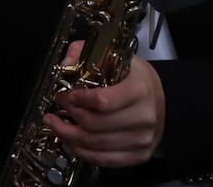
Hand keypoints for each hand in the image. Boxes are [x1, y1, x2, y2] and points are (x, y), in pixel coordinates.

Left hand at [43, 42, 164, 167]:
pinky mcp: (140, 154)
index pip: (101, 101)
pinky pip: (105, 160)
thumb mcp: (112, 55)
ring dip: (70, 138)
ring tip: (57, 128)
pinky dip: (84, 153)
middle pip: (95, 126)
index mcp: (138, 89)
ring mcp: (143, 138)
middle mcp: (144, 116)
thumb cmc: (132, 77)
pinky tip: (71, 143)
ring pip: (96, 146)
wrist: (157, 97)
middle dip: (67, 120)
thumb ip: (83, 53)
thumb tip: (63, 65)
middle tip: (54, 114)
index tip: (62, 96)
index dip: (76, 100)